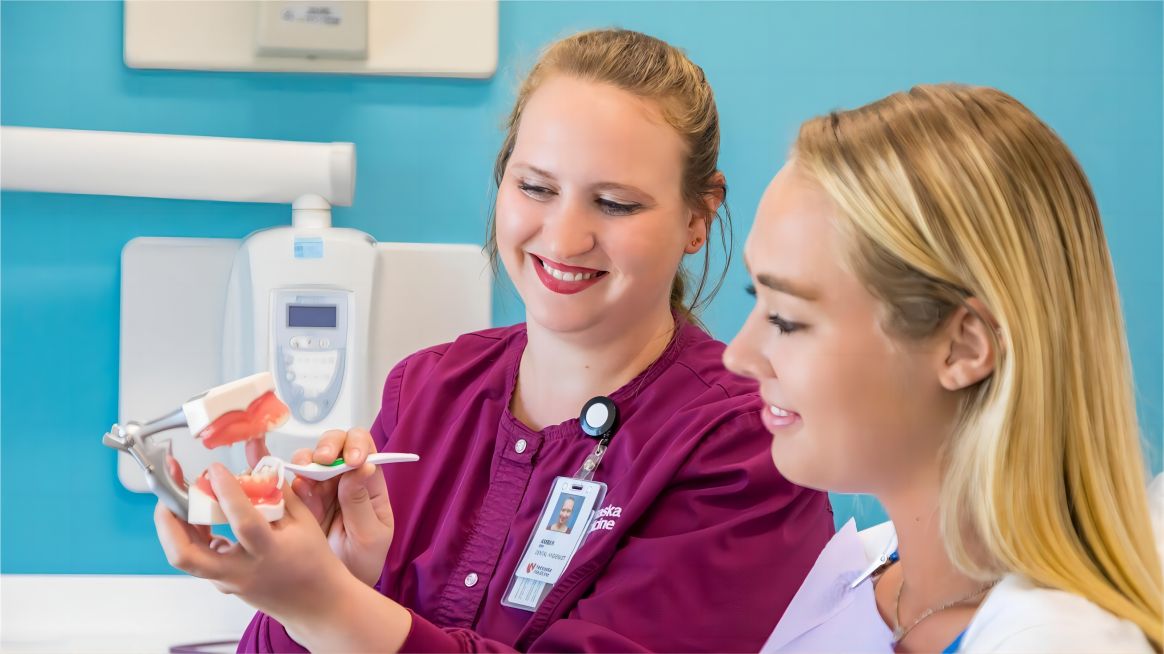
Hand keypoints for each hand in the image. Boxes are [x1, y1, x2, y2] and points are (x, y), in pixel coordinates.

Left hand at [153, 463, 353, 626]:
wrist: (314, 603)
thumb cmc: (314, 561)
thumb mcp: (304, 521)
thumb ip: (278, 492)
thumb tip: (257, 463)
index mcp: (268, 552)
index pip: (242, 522)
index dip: (226, 492)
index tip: (216, 469)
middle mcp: (241, 571)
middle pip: (187, 554)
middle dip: (169, 521)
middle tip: (168, 495)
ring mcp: (228, 581)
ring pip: (185, 558)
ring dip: (174, 527)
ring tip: (179, 499)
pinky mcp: (222, 583)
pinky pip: (198, 558)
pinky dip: (191, 535)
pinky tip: (200, 517)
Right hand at [289, 429, 393, 586]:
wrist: (335, 591)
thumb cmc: (361, 561)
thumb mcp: (370, 536)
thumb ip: (362, 504)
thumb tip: (362, 468)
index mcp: (368, 483)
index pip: (366, 449)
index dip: (357, 446)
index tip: (352, 461)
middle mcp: (342, 479)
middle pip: (335, 444)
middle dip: (328, 447)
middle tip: (323, 461)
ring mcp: (317, 488)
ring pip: (307, 459)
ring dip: (304, 462)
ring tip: (304, 480)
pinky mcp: (295, 501)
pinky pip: (286, 483)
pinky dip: (284, 482)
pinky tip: (288, 491)